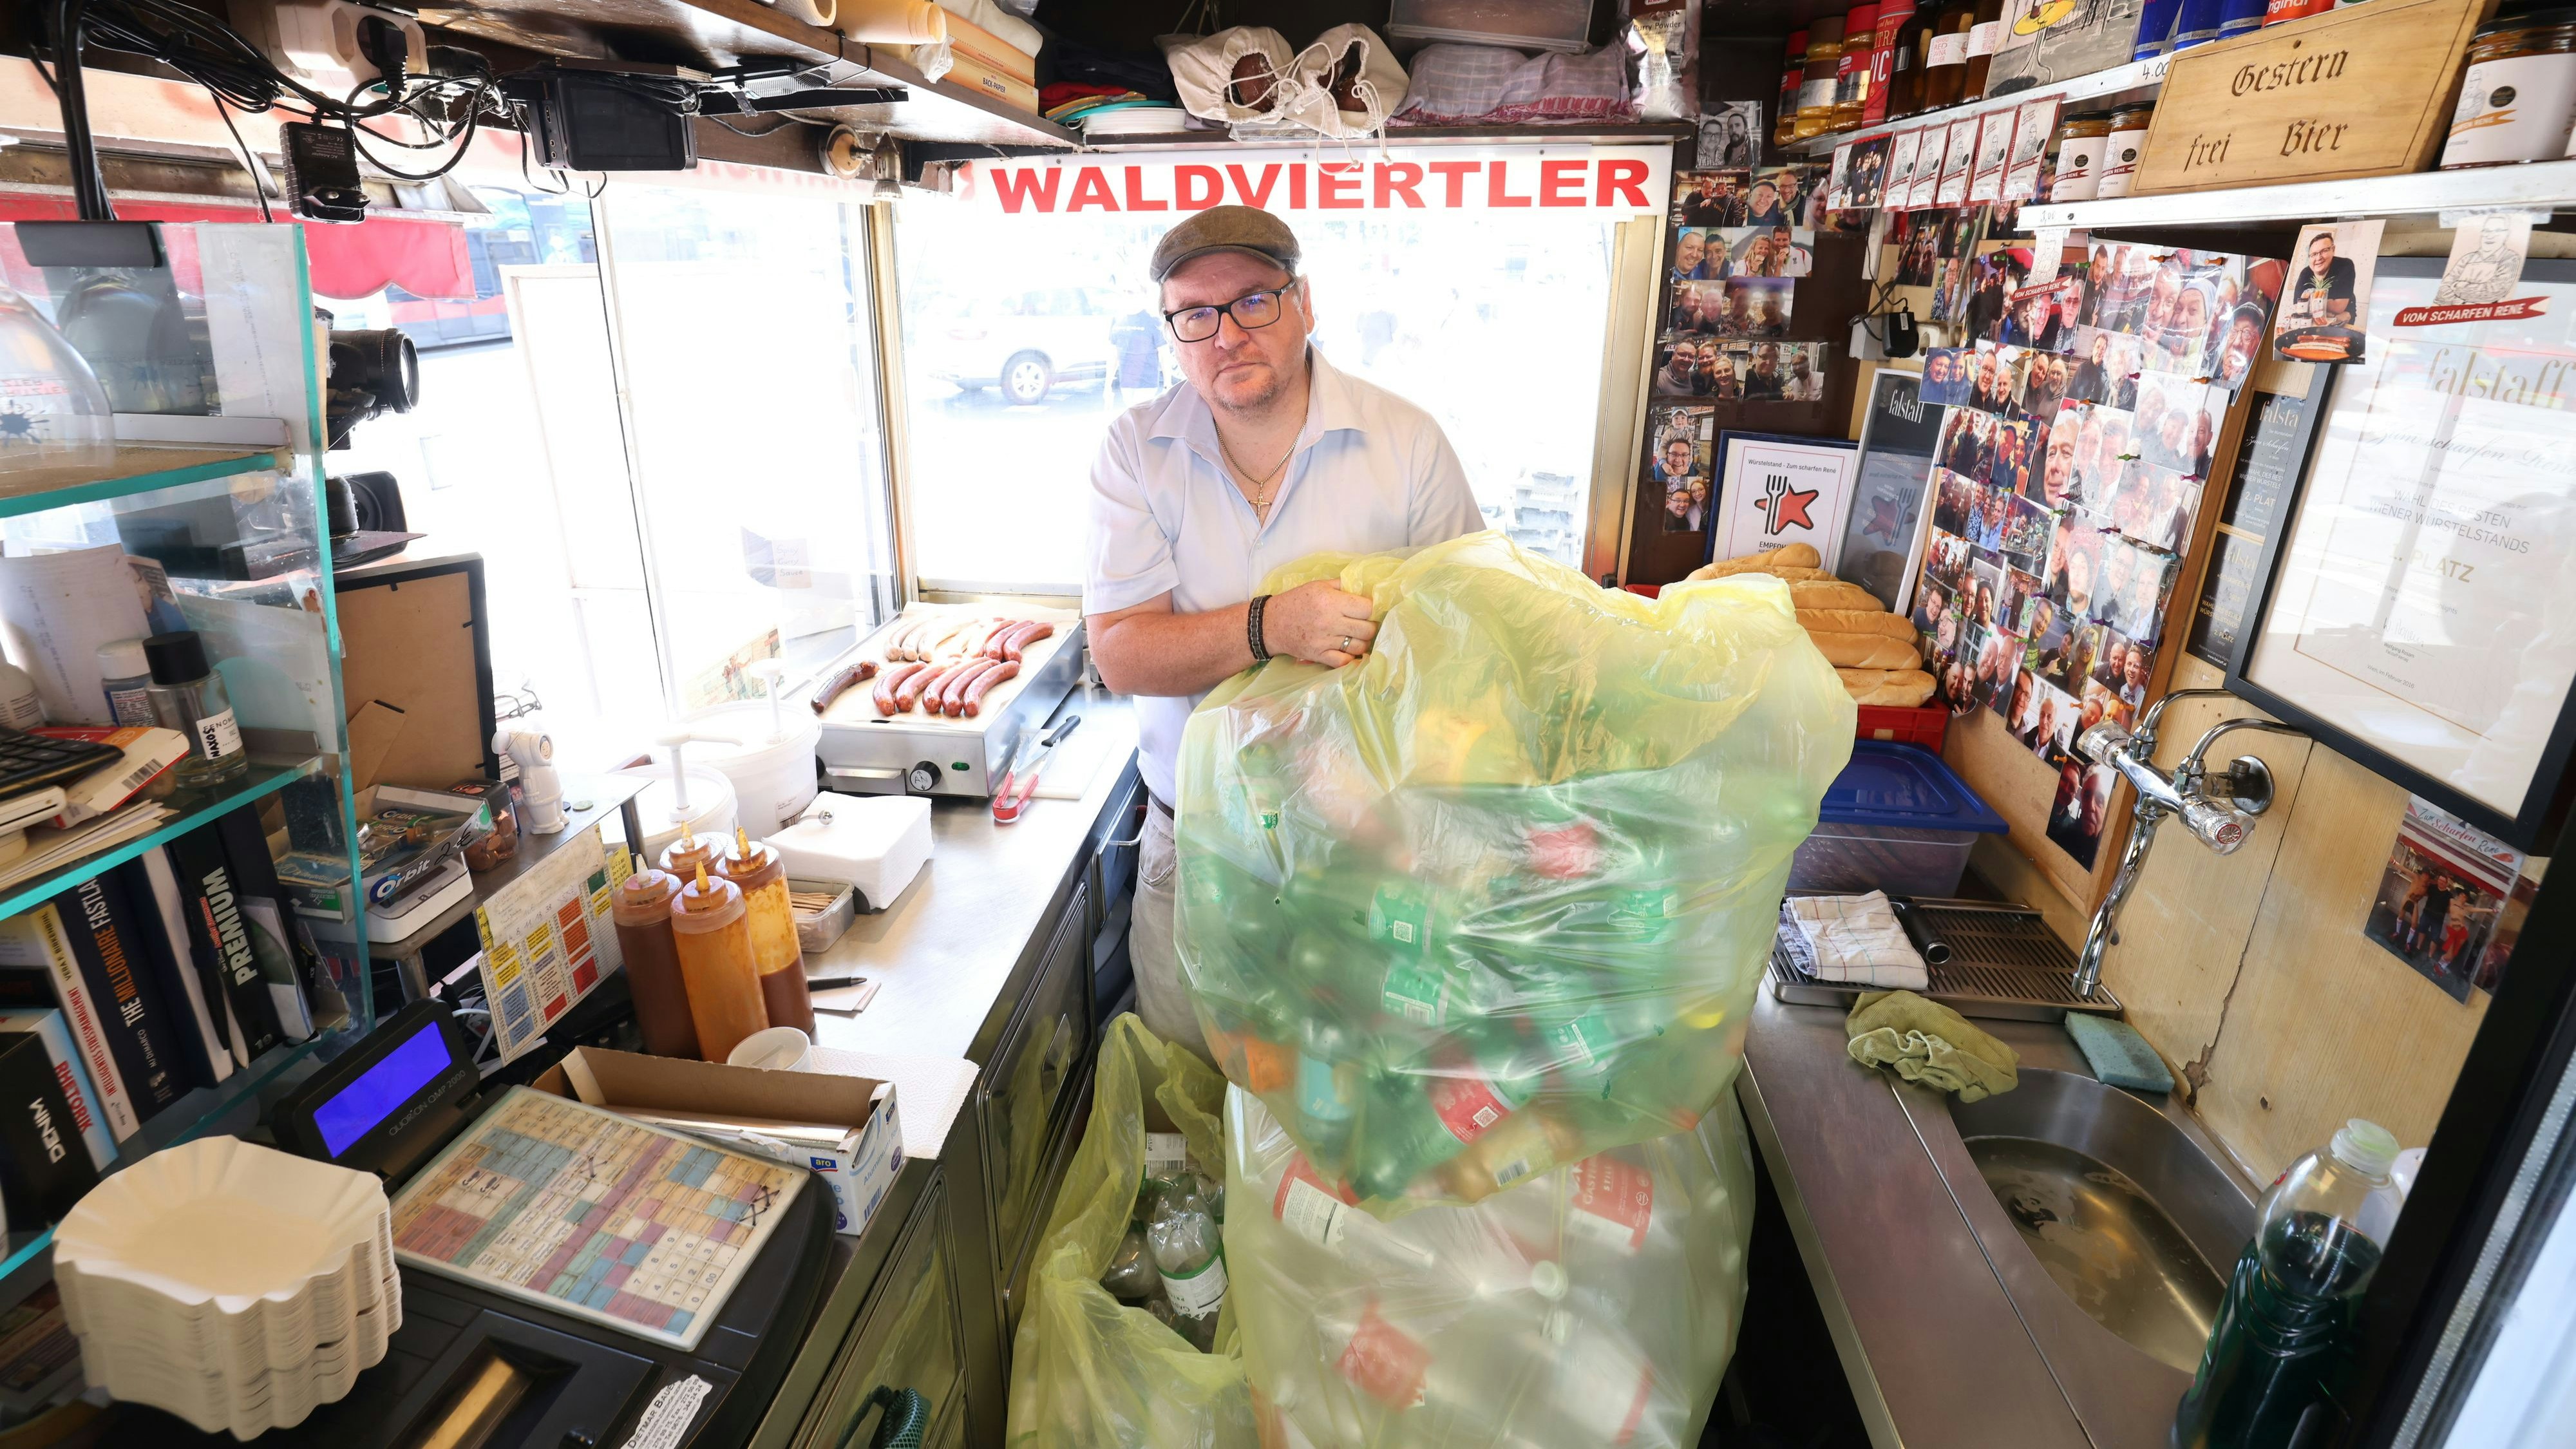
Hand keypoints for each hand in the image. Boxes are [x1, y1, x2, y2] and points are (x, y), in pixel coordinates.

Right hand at [1263, 581, 1377, 667]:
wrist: (1272, 623)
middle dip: (1369, 626)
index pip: (1367, 608)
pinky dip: (1351, 658)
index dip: (1371, 608)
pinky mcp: (1319, 656)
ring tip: (1357, 637)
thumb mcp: (1318, 585)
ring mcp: (1325, 641)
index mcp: (1331, 601)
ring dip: (1362, 642)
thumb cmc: (1296, 601)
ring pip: (1359, 647)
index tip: (1366, 609)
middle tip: (1364, 624)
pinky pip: (1344, 662)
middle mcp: (1330, 622)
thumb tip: (1364, 588)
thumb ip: (1342, 585)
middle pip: (1367, 629)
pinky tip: (1350, 651)